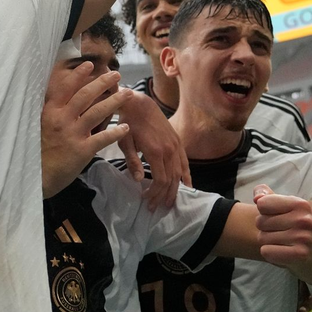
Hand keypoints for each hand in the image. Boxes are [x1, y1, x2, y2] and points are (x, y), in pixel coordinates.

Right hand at [41, 65, 132, 197]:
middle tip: (116, 75)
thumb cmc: (38, 150)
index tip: (90, 64)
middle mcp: (62, 119)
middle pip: (85, 95)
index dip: (79, 75)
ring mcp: (72, 134)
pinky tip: (125, 127)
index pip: (66, 88)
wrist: (38, 175)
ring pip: (97, 112)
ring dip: (114, 101)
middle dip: (103, 83)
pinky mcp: (82, 150)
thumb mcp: (41, 125)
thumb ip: (52, 112)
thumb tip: (62, 98)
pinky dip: (116, 132)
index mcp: (51, 111)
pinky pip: (103, 137)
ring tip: (127, 94)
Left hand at [115, 93, 190, 210]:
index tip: (146, 201)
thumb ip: (132, 162)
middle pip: (171, 180)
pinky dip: (187, 175)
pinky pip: (185, 161)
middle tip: (156, 208)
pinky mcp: (177, 141)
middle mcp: (169, 150)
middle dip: (164, 196)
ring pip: (180, 173)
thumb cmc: (127, 123)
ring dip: (175, 189)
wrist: (139, 103)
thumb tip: (138, 180)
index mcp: (155, 152)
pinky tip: (187, 185)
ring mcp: (176, 145)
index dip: (155, 193)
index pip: (161, 180)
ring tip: (170, 202)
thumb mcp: (124, 142)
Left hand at [254, 184, 311, 286]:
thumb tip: (257, 198)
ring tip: (284, 245)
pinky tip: (284, 255)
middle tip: (282, 235)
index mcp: (300, 204)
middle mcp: (304, 219)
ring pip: (262, 237)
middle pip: (260, 222)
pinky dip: (270, 255)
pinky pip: (266, 251)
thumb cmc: (296, 231)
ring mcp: (303, 237)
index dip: (264, 214)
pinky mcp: (300, 254)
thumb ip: (267, 197)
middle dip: (265, 230)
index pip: (262, 204)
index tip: (278, 219)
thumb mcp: (286, 210)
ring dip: (268, 243)